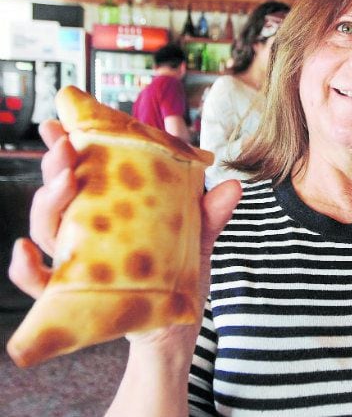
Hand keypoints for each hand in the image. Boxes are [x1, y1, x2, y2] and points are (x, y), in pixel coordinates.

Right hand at [9, 119, 241, 317]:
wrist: (174, 325)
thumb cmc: (180, 275)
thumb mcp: (197, 239)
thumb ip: (210, 214)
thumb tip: (234, 186)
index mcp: (114, 207)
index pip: (88, 170)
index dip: (72, 144)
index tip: (65, 120)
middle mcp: (91, 228)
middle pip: (62, 190)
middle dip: (58, 164)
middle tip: (64, 144)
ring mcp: (81, 258)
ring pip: (48, 225)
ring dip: (47, 202)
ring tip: (62, 182)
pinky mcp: (74, 293)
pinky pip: (39, 282)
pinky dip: (26, 269)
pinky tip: (25, 252)